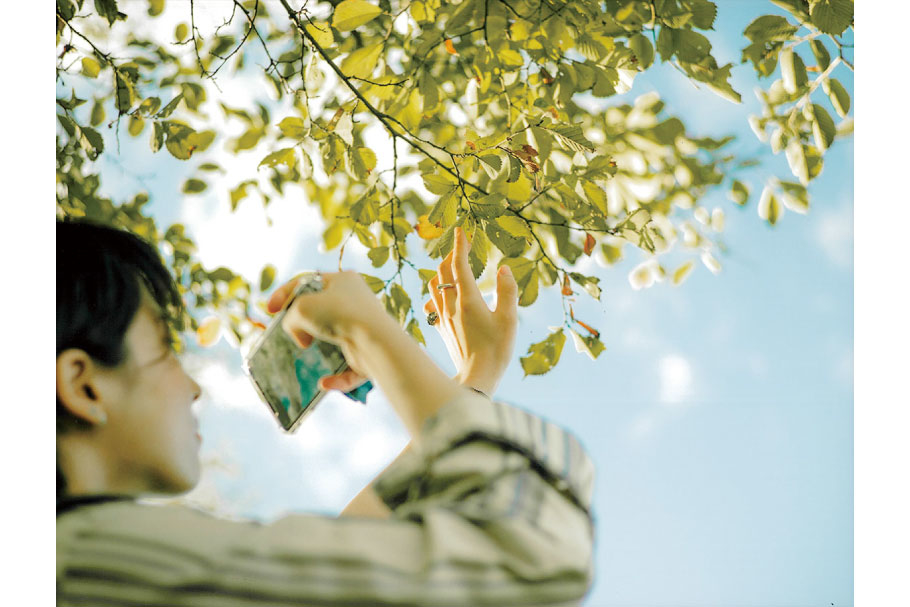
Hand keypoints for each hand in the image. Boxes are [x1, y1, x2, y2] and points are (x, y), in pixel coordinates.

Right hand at [267, 271, 390, 393]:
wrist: (376, 341)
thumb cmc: (338, 315)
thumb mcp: (302, 307)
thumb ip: (291, 316)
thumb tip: (299, 332)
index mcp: (343, 280)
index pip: (308, 282)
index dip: (285, 293)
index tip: (270, 309)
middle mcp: (356, 302)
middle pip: (322, 310)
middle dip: (303, 322)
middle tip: (293, 330)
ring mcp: (364, 328)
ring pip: (335, 339)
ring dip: (319, 349)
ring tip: (305, 349)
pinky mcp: (370, 354)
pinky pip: (348, 368)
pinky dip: (336, 377)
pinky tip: (324, 383)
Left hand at [424, 226, 518, 395]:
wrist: (477, 376)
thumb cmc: (496, 349)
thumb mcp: (509, 319)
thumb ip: (507, 291)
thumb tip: (504, 268)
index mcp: (469, 300)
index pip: (460, 265)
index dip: (460, 245)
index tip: (462, 230)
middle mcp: (452, 305)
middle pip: (444, 271)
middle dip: (452, 255)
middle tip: (463, 246)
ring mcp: (443, 317)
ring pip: (434, 285)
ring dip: (442, 272)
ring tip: (453, 267)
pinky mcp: (441, 328)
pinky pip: (432, 303)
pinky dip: (436, 293)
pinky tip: (444, 295)